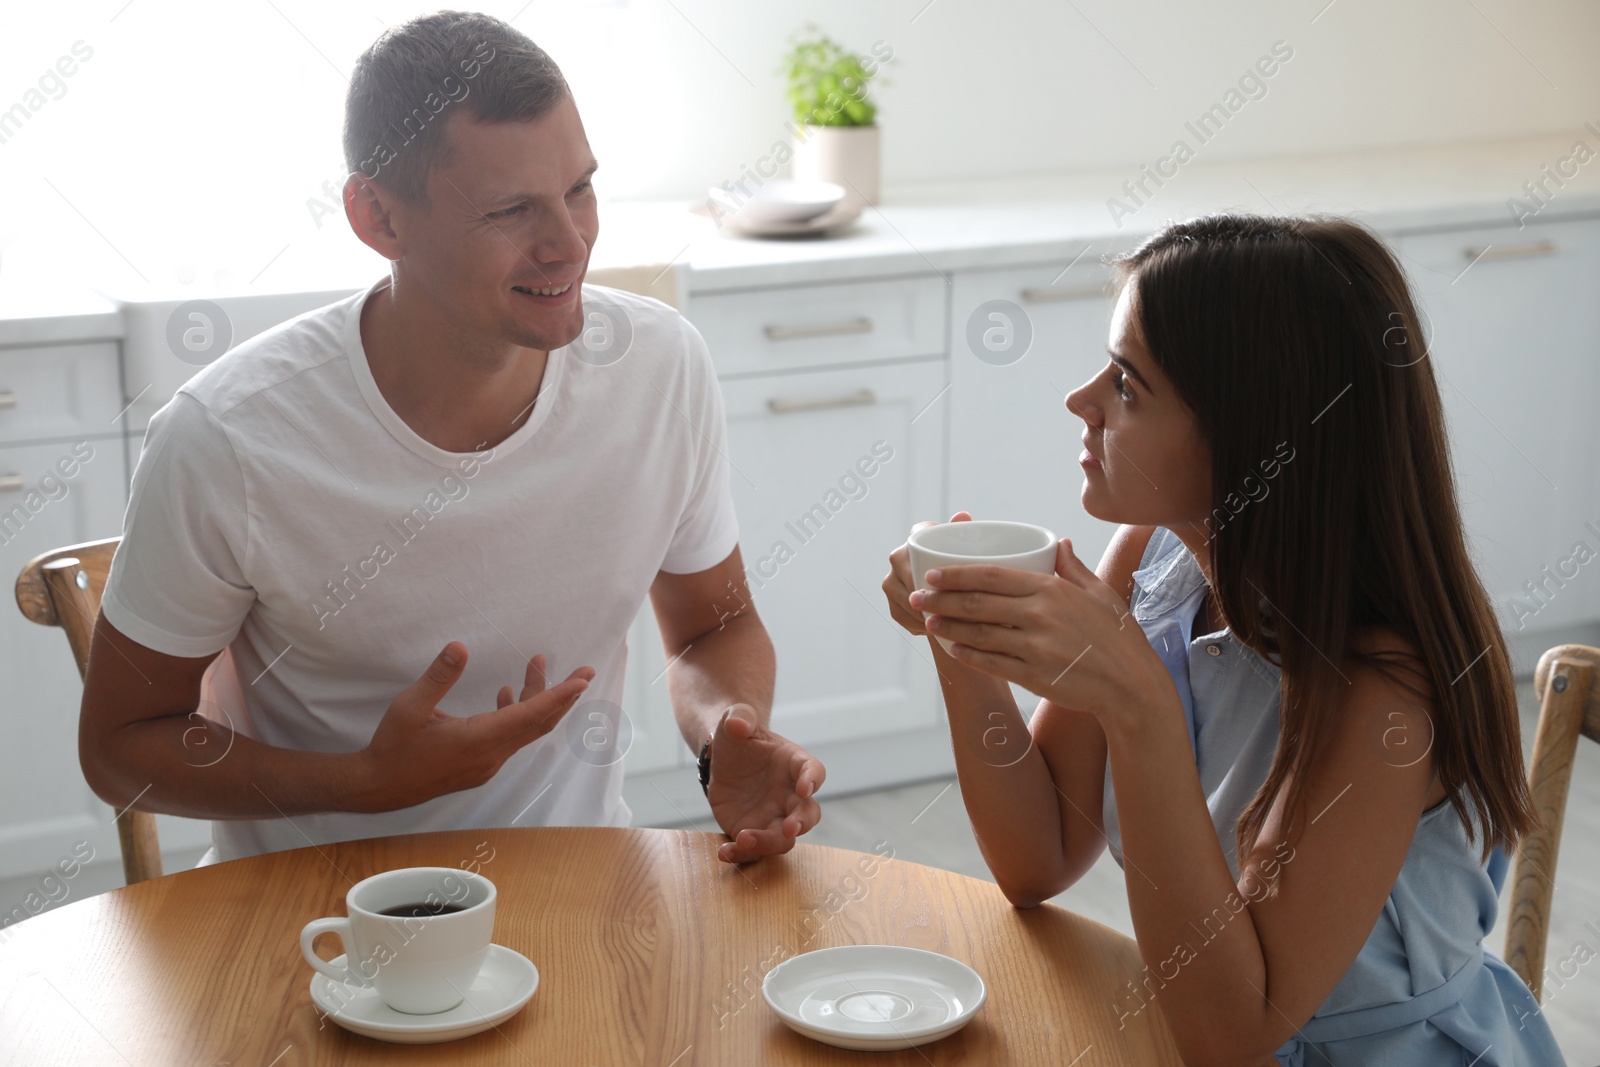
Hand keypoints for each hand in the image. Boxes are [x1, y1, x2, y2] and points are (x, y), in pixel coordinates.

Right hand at [356, 643, 595, 811]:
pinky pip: (511, 738)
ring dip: (536, 700)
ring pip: (525, 730)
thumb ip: (438, 676)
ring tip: (536, 665)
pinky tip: (505, 695)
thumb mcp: (410, 706)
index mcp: (478, 739)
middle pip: (538, 722)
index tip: (583, 679)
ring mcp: (487, 764)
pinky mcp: (480, 766)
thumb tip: (460, 647)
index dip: (559, 695)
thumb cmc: (393, 746)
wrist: (378, 787)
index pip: (530, 714)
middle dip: (563, 694)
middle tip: (585, 670)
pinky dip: (518, 714)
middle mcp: (491, 755)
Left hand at [706, 704, 825, 862]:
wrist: (722, 759)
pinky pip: (753, 850)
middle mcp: (790, 795)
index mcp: (793, 764)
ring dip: (768, 843)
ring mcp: (774, 817)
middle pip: (808, 814)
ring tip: (744, 839)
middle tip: (790, 828)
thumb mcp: (736, 720)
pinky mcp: (753, 832)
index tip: (806, 787)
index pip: (813, 771)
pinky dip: (742, 855)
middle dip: (802, 823)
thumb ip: (740, 717)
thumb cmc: (738, 738)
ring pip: (783, 839)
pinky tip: (724, 852)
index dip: (812, 780)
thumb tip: (737, 722)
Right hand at [882, 511, 972, 636]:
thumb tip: (962, 515)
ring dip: (926, 612)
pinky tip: (937, 627)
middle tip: (956, 606)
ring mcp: (891, 582)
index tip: (949, 575)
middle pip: (911, 577)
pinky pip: (904, 616)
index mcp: (916, 536)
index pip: (917, 543)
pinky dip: (921, 623)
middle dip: (931, 594)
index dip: (932, 560)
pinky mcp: (892, 605)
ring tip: (951, 620)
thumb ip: (966, 532)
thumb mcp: (969, 549)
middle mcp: (898, 557)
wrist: (951, 591)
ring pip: (907, 599)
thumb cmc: (964, 566)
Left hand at [908, 539, 1168, 719]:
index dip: (958, 574)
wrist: (1131, 685)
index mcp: (1052, 590)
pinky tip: (952, 647)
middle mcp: (1039, 616)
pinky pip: (991, 662)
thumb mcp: (1100, 593)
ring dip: (948, 626)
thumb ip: (1073, 568)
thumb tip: (1058, 542)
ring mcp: (1034, 648)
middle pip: (978, 604)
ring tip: (928, 620)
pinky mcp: (1033, 676)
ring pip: (979, 633)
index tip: (934, 573)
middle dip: (941, 599)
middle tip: (917, 596)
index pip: (992, 576)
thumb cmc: (1118, 636)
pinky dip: (968, 654)